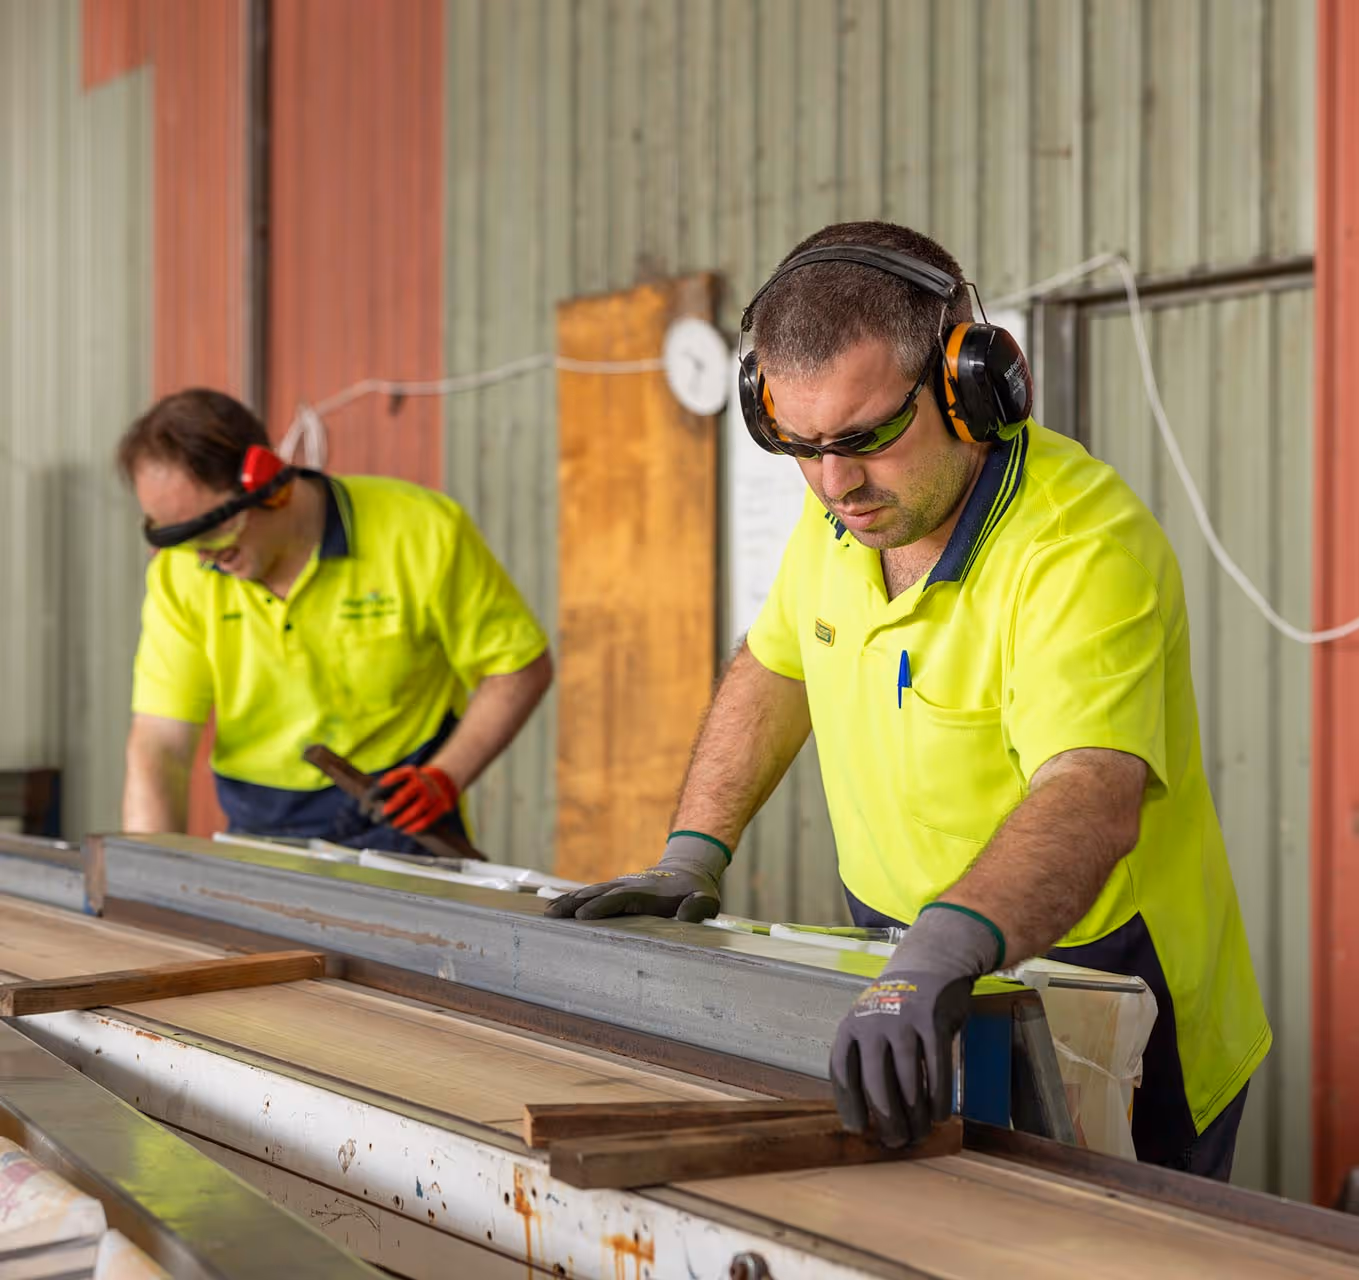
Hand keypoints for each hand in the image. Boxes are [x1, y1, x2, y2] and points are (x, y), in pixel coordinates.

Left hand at [371, 764, 459, 833]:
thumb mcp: (403, 775)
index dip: (375, 793)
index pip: (389, 782)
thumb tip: (367, 804)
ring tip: (391, 825)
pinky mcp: (441, 806)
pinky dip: (414, 828)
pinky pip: (426, 820)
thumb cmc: (415, 781)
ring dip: (400, 821)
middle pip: (402, 797)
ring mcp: (432, 795)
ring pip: (414, 811)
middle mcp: (422, 782)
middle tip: (377, 818)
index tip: (365, 806)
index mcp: (410, 773)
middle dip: (386, 810)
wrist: (443, 778)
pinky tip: (405, 830)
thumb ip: (387, 785)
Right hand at [543, 831, 728, 921]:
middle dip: (576, 904)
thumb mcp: (706, 899)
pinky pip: (591, 893)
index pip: (622, 899)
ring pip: (591, 892)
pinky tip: (555, 906)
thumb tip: (685, 916)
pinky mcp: (614, 890)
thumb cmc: (696, 891)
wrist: (687, 870)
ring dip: (569, 901)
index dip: (603, 906)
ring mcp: (620, 886)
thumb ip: (698, 907)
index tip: (584, 915)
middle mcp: (629, 887)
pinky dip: (572, 899)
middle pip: (599, 894)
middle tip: (553, 914)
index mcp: (649, 893)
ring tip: (548, 912)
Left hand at [830, 904, 1002, 1147]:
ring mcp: (904, 1021)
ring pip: (908, 1081)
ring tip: (920, 1133)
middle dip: (886, 1119)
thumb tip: (868, 1113)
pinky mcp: (933, 1021)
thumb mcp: (870, 1023)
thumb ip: (866, 1058)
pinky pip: (937, 1069)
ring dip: (915, 1115)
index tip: (858, 1130)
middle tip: (896, 1143)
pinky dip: (938, 1098)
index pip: (842, 1072)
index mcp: (851, 1026)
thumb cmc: (897, 1006)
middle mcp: (873, 1023)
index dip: (849, 1104)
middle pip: (874, 1083)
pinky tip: (940, 1115)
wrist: (930, 964)